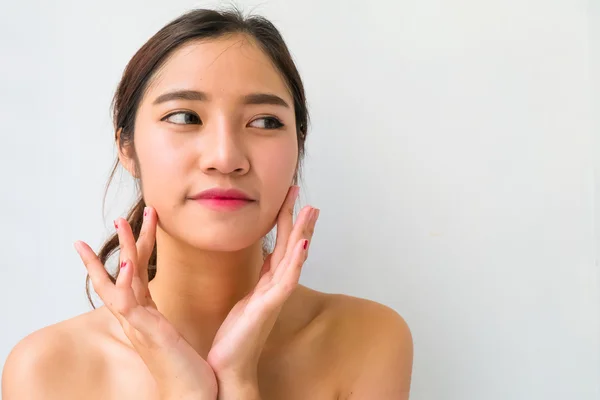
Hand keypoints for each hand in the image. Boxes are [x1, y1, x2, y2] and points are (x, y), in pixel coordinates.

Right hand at [75, 207, 216, 399]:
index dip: (133, 249)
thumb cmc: (187, 369)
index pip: (136, 275)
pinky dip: (125, 283)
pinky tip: (127, 263)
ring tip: (120, 224)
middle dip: (121, 244)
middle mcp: (137, 318)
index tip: (134, 224)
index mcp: (146, 315)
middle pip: (123, 273)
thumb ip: (165, 316)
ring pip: (121, 281)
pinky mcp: (146, 334)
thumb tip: (167, 304)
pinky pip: (130, 304)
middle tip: (119, 216)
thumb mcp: (172, 334)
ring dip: (121, 251)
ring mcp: (138, 325)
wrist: (192, 396)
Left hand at [206, 185, 319, 388]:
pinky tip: (302, 244)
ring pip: (292, 258)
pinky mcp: (269, 308)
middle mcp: (274, 287)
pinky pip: (286, 281)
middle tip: (301, 193)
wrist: (228, 366)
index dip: (285, 222)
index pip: (279, 246)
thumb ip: (256, 280)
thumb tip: (260, 260)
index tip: (288, 199)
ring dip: (302, 233)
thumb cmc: (235, 337)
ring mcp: (274, 297)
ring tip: (310, 210)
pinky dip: (296, 261)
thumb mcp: (245, 300)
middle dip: (297, 220)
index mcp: (267, 284)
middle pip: (290, 246)